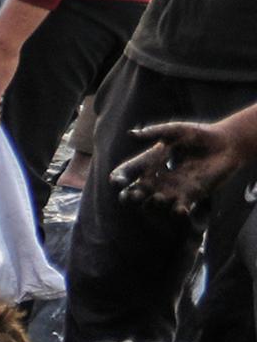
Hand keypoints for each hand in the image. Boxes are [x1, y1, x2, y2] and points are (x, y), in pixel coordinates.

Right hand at [119, 118, 256, 213]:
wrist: (226, 144)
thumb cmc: (198, 134)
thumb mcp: (174, 131)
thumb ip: (154, 132)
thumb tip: (130, 134)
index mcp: (149, 163)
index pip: (129, 171)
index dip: (120, 176)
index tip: (116, 180)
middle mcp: (157, 178)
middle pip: (137, 191)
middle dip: (131, 195)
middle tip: (129, 195)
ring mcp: (172, 188)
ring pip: (156, 201)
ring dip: (154, 203)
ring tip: (157, 198)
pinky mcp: (190, 195)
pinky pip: (179, 206)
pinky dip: (178, 210)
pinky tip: (179, 210)